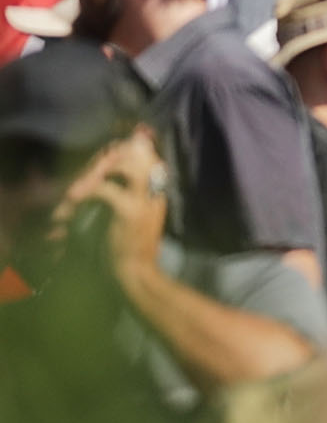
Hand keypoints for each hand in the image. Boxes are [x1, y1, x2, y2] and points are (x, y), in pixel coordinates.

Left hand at [57, 127, 168, 276]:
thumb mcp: (134, 214)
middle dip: (109, 158)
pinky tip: (74, 199)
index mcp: (157, 190)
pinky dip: (86, 192)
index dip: (123, 151)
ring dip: (100, 171)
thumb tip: (111, 176)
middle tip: (88, 170)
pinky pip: (105, 190)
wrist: (135, 271)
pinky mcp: (129, 211)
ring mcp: (144, 199)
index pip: (146, 155)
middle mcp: (155, 190)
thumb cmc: (131, 246)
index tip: (101, 159)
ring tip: (83, 183)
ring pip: (126, 166)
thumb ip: (129, 193)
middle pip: (138, 154)